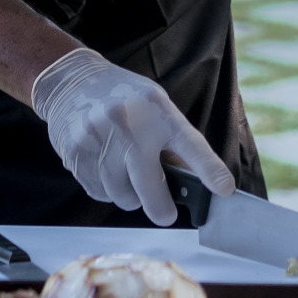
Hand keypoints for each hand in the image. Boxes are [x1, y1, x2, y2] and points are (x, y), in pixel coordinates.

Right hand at [30, 48, 233, 225]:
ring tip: (127, 173)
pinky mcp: (76, 156)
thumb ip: (173, 142)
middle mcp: (129, 127)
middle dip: (162, 209)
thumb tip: (192, 182)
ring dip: (130, 195)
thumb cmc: (125, 98)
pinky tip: (106, 168)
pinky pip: (99, 193)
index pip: (189, 143)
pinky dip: (107, 190)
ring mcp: (99, 142)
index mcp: (157, 111)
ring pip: (123, 197)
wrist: (73, 82)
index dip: (209, 169)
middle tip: (167, 214)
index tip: (224, 189)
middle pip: (151, 189)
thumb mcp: (157, 107)